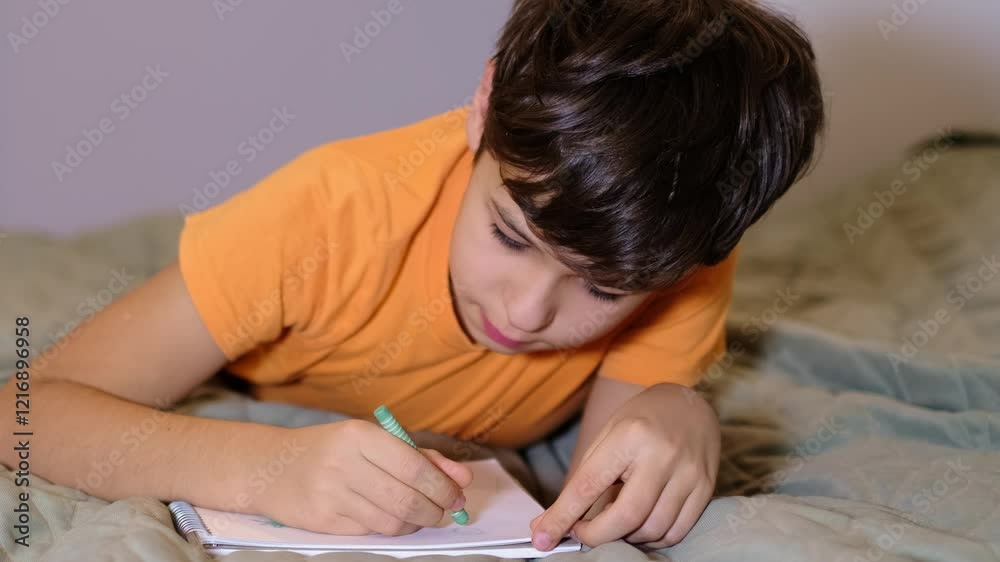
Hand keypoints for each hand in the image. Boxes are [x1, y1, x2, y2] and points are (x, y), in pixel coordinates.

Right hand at [258, 419, 472, 535]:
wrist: (272, 467)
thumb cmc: (332, 449)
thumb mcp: (372, 440)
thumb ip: (420, 456)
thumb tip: (462, 478)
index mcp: (359, 435)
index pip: (414, 467)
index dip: (443, 486)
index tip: (458, 494)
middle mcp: (343, 464)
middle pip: (406, 499)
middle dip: (436, 509)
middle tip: (446, 510)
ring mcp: (330, 495)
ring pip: (391, 522)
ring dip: (417, 523)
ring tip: (421, 514)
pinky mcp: (322, 521)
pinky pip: (371, 531)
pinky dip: (391, 528)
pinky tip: (393, 518)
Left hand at [529, 383, 719, 549]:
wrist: (689, 403)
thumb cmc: (640, 420)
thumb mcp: (607, 436)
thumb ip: (582, 480)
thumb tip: (549, 524)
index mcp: (629, 436)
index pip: (589, 486)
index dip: (563, 517)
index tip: (543, 538)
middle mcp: (662, 454)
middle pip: (626, 516)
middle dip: (597, 536)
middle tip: (582, 534)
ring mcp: (689, 472)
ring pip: (652, 528)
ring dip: (626, 537)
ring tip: (615, 523)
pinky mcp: (706, 487)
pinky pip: (677, 531)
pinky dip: (653, 538)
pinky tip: (640, 527)